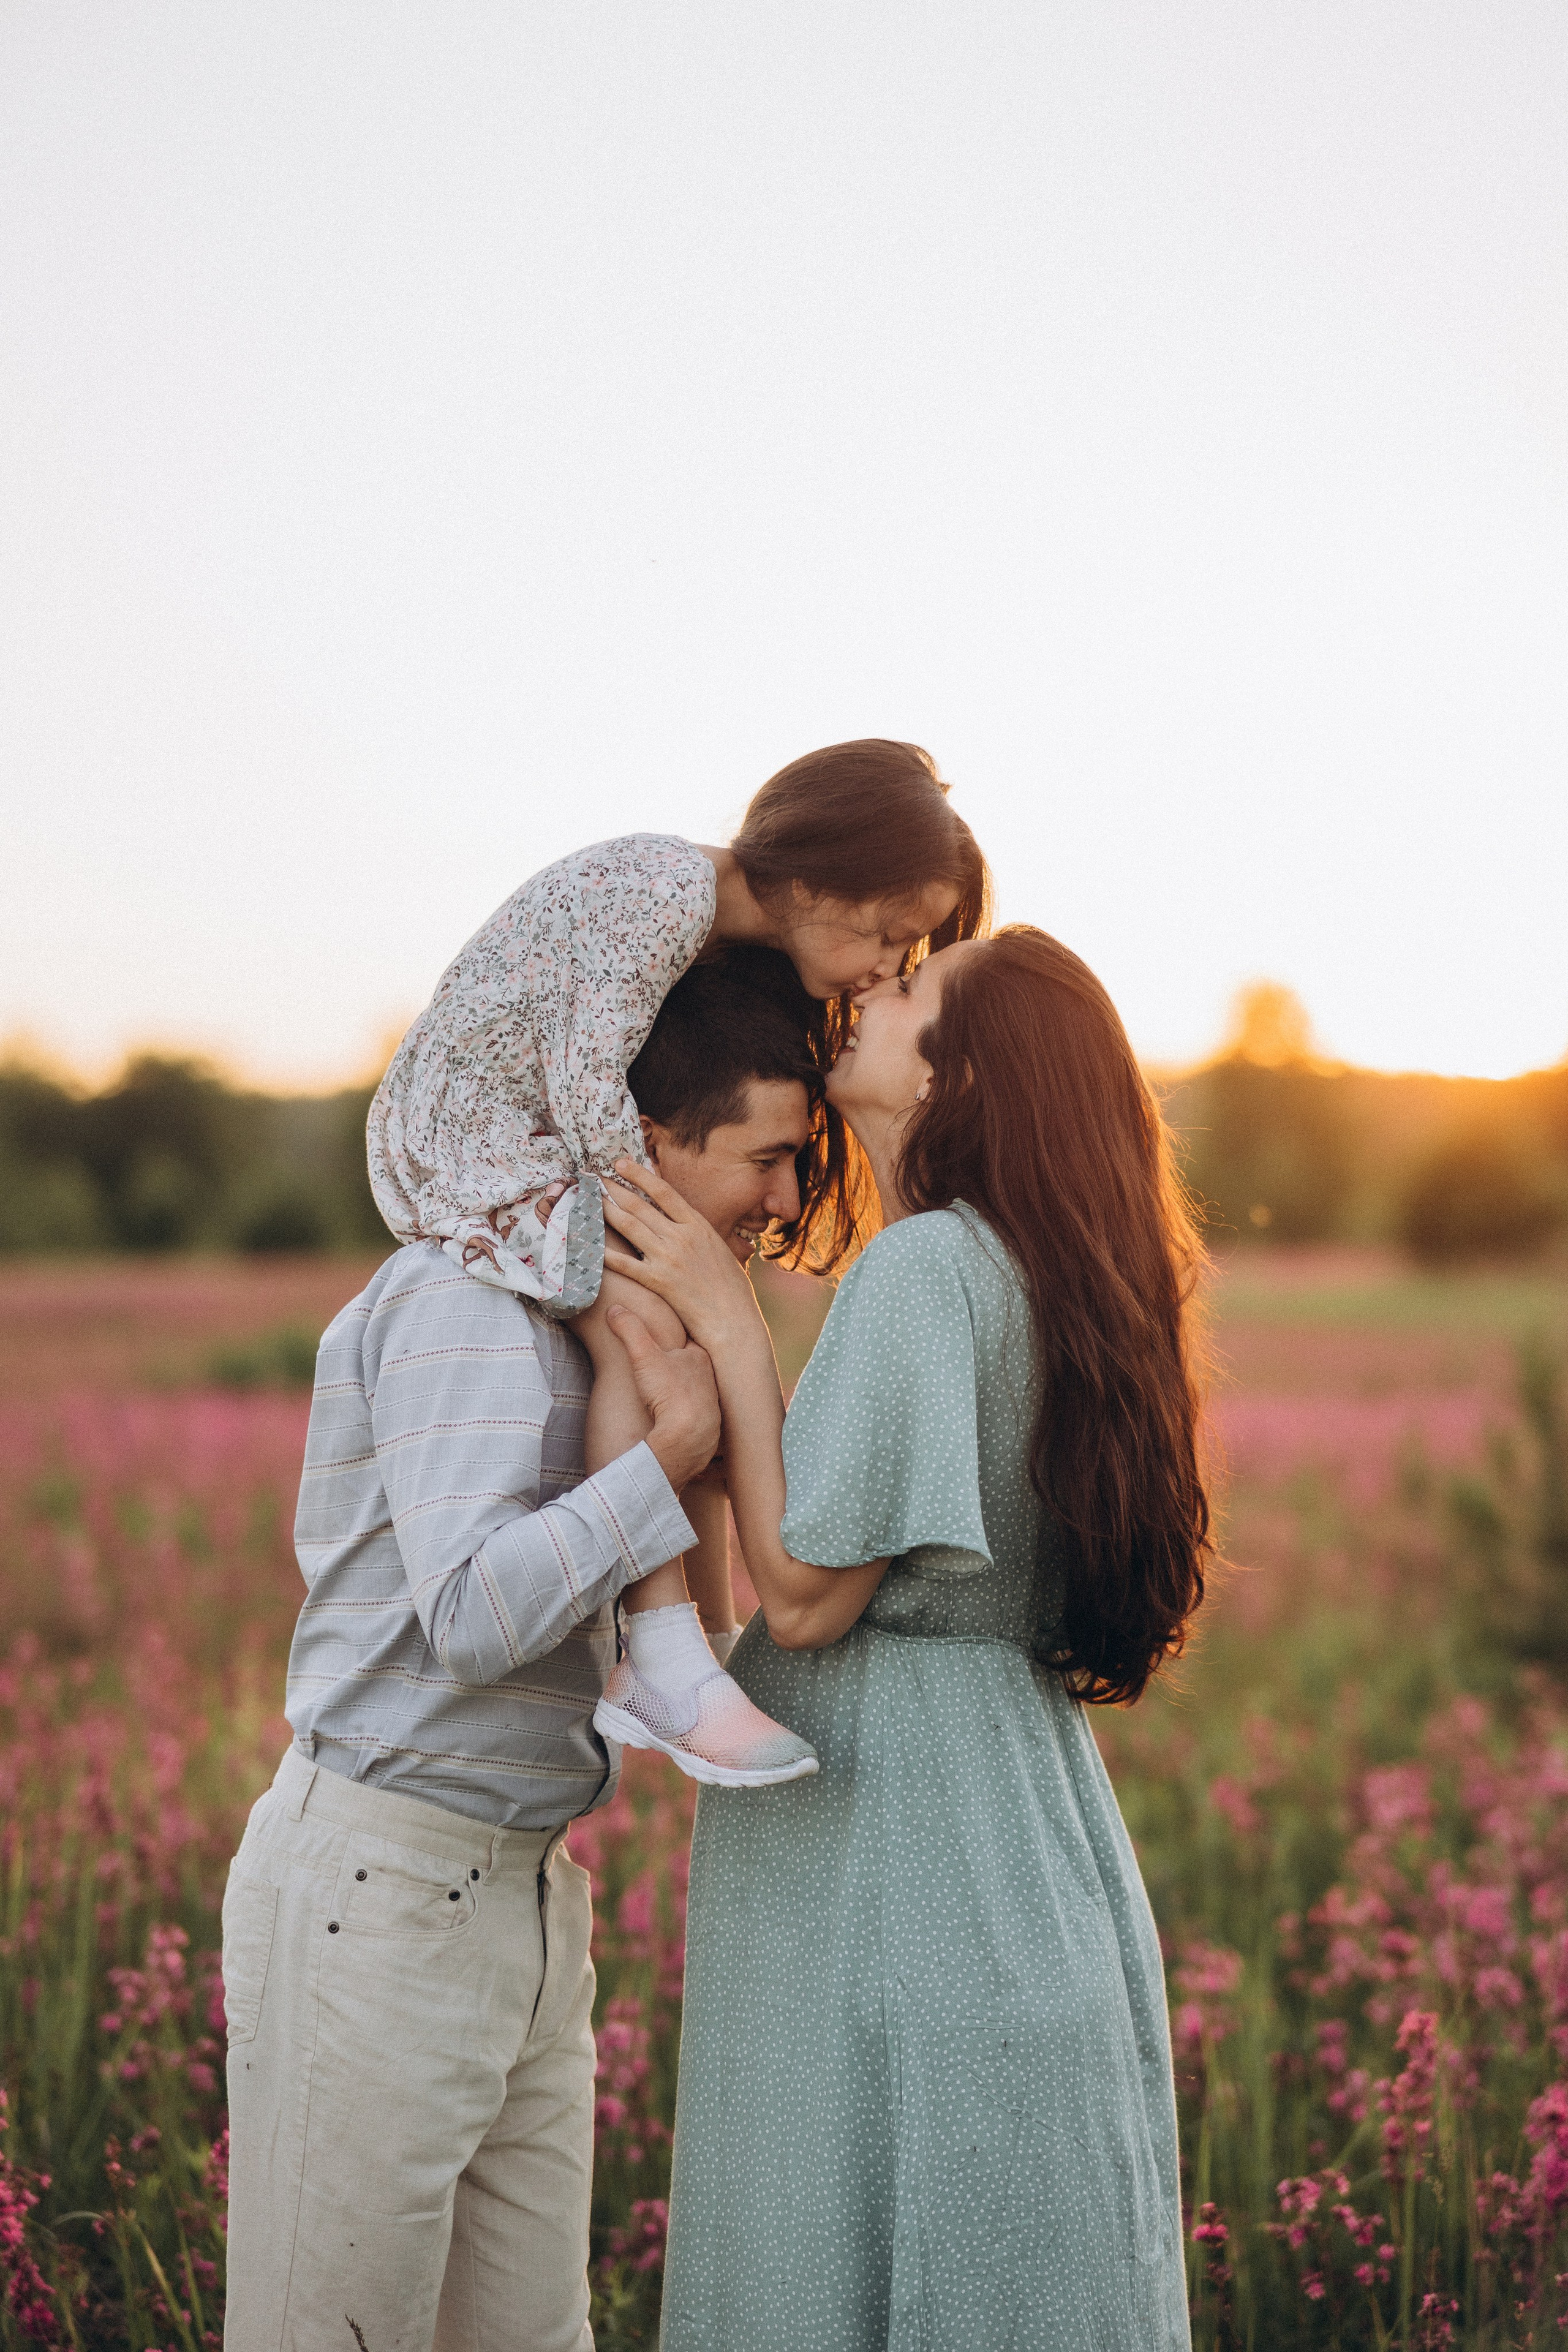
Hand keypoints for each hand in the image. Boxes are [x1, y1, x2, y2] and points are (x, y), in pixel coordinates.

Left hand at [601, 1161, 763, 1352]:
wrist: (733, 1318)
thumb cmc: (732, 1288)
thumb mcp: (719, 1249)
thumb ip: (698, 1234)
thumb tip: (685, 1223)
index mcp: (698, 1225)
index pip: (663, 1191)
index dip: (639, 1175)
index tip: (621, 1163)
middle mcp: (681, 1236)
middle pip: (640, 1206)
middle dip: (614, 1189)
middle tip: (595, 1178)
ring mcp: (668, 1258)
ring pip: (629, 1226)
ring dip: (606, 1211)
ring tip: (590, 1200)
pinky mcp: (658, 1281)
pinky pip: (625, 1263)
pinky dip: (605, 1252)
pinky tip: (589, 1243)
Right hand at [603, 1302, 720, 1491]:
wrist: (687, 1438)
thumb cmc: (669, 1393)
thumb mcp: (644, 1356)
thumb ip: (630, 1330)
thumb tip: (615, 1309)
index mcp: (699, 1358)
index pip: (688, 1343)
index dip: (675, 1342)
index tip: (664, 1342)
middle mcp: (711, 1380)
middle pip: (694, 1369)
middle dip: (681, 1369)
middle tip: (665, 1371)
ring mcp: (711, 1406)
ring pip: (698, 1394)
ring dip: (686, 1395)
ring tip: (670, 1396)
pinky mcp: (709, 1430)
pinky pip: (698, 1419)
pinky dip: (688, 1419)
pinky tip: (677, 1422)